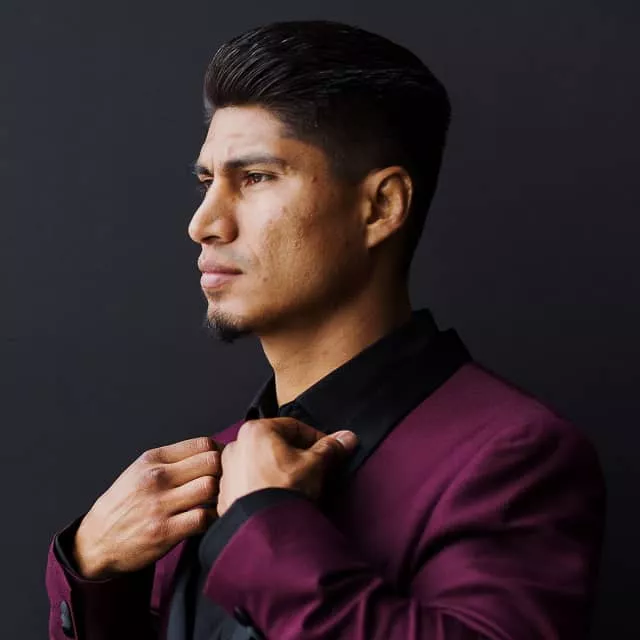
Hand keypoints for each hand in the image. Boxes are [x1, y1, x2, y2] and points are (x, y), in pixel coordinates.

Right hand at [73, 436, 221, 578]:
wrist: (95, 542)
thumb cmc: (123, 505)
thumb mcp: (140, 471)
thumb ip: (172, 460)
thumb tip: (211, 453)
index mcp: (152, 459)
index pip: (202, 444)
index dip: (220, 453)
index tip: (223, 464)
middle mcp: (156, 478)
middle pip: (211, 462)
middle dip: (224, 473)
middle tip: (225, 484)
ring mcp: (160, 505)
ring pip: (210, 487)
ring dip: (220, 495)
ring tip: (217, 502)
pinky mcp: (164, 531)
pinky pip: (203, 518)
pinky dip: (212, 519)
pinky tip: (208, 520)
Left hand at [216, 418, 357, 516]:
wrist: (262, 530)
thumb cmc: (283, 490)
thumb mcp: (315, 465)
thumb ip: (330, 448)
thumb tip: (347, 437)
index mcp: (255, 431)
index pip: (293, 426)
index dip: (316, 438)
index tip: (328, 449)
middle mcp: (236, 445)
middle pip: (275, 444)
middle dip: (297, 454)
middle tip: (315, 468)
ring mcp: (227, 470)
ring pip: (261, 463)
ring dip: (279, 470)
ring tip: (297, 486)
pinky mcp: (225, 493)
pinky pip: (249, 483)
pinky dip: (264, 486)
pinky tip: (278, 498)